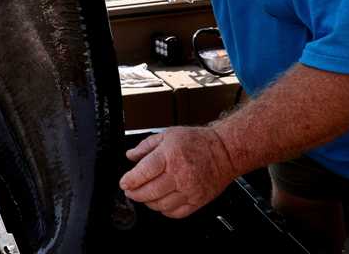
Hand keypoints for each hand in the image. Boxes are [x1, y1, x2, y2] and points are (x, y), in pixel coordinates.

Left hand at [118, 126, 236, 218]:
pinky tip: (161, 203)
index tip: (124, 183)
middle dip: (135, 194)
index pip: (143, 172)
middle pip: (150, 192)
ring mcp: (189, 190)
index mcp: (170, 156)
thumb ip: (146, 146)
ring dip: (148, 203)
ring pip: (161, 205)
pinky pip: (176, 213)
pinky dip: (165, 211)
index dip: (130, 180)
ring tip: (145, 196)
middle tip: (130, 191)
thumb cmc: (197, 141)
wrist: (225, 151)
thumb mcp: (168, 135)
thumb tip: (131, 155)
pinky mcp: (198, 201)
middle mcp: (179, 175)